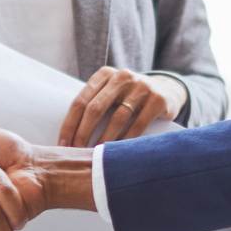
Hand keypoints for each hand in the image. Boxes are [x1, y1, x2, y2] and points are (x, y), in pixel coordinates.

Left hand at [58, 68, 187, 146]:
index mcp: (105, 74)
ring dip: (104, 140)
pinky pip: (139, 124)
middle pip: (96, 108)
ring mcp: (142, 87)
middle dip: (83, 133)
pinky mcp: (158, 99)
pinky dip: (127, 140)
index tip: (63, 144)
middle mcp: (122, 77)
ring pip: (117, 118)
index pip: (81, 100)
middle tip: (76, 152)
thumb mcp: (112, 92)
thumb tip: (67, 135)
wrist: (167, 91)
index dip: (70, 124)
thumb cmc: (129, 98)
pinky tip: (119, 153)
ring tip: (96, 156)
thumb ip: (94, 103)